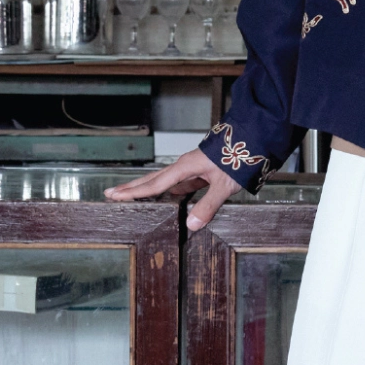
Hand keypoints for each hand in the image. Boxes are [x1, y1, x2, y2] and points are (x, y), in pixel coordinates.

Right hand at [105, 148, 239, 228]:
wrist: (254, 138)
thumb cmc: (239, 157)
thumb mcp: (224, 185)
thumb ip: (208, 206)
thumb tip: (190, 225)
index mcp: (185, 167)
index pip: (154, 184)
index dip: (134, 193)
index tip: (114, 197)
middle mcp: (185, 166)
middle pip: (152, 179)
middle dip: (131, 188)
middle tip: (110, 193)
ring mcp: (193, 167)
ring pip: (165, 180)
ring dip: (148, 189)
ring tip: (132, 195)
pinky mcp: (202, 170)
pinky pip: (181, 183)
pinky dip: (172, 191)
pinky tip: (172, 197)